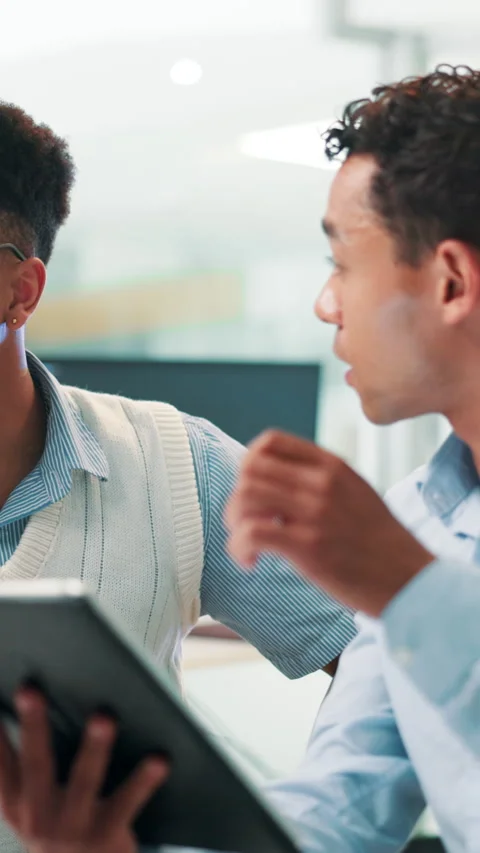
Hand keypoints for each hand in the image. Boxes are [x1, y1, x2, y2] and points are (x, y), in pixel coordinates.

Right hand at [0, 688, 168, 852]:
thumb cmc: (59, 828)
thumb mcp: (32, 806)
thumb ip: (29, 767)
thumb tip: (31, 709)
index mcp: (17, 804)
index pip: (0, 765)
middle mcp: (39, 816)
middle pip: (36, 764)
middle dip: (33, 725)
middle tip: (30, 689)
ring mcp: (73, 827)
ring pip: (84, 781)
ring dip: (94, 747)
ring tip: (103, 716)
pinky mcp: (108, 834)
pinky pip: (128, 802)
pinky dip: (144, 780)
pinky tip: (159, 758)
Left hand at [226, 430, 433, 615]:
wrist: (410, 578)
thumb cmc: (379, 541)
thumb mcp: (355, 491)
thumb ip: (321, 479)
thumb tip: (274, 481)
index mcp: (331, 465)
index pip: (269, 441)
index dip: (248, 464)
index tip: (253, 491)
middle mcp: (322, 482)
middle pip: (249, 469)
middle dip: (236, 497)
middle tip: (246, 523)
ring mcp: (315, 512)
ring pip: (245, 497)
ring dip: (234, 523)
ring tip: (246, 544)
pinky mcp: (309, 546)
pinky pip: (252, 533)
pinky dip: (240, 547)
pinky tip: (252, 562)